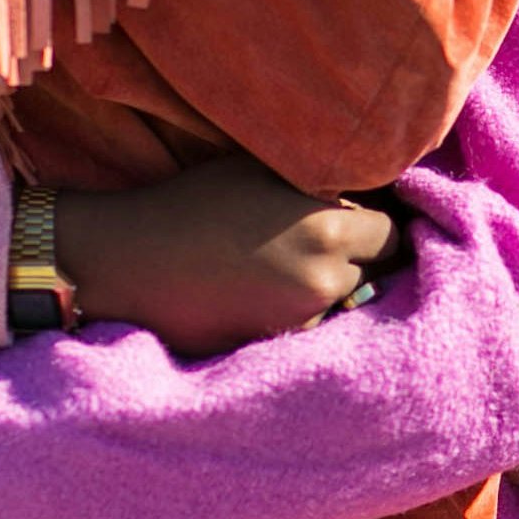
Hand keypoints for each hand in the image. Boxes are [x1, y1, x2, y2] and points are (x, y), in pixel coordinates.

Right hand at [56, 156, 397, 357]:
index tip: (358, 218)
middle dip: (358, 258)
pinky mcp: (277, 347)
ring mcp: (302, 320)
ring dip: (331, 287)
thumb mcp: (258, 170)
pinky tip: (266, 295)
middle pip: (376, 272)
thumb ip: (319, 180)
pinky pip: (313, 328)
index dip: (375, 224)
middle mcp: (324, 279)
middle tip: (323, 243)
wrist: (126, 265)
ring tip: (286, 268)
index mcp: (326, 228)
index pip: (392, 233)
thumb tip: (365, 184)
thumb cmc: (189, 206)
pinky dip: (303, 314)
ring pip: (345, 302)